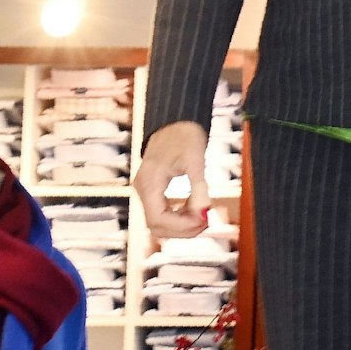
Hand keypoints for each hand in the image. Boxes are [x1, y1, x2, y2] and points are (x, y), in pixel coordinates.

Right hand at [134, 121, 209, 238]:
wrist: (175, 120)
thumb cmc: (184, 135)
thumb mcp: (196, 159)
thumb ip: (199, 186)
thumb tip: (204, 212)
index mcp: (149, 183)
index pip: (158, 220)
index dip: (181, 226)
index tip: (203, 221)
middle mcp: (143, 190)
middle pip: (157, 226)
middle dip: (182, 229)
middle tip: (207, 223)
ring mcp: (146, 191)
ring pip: (160, 222)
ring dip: (182, 225)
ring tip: (204, 216)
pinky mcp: (153, 190)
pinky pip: (163, 212)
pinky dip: (179, 216)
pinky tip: (196, 209)